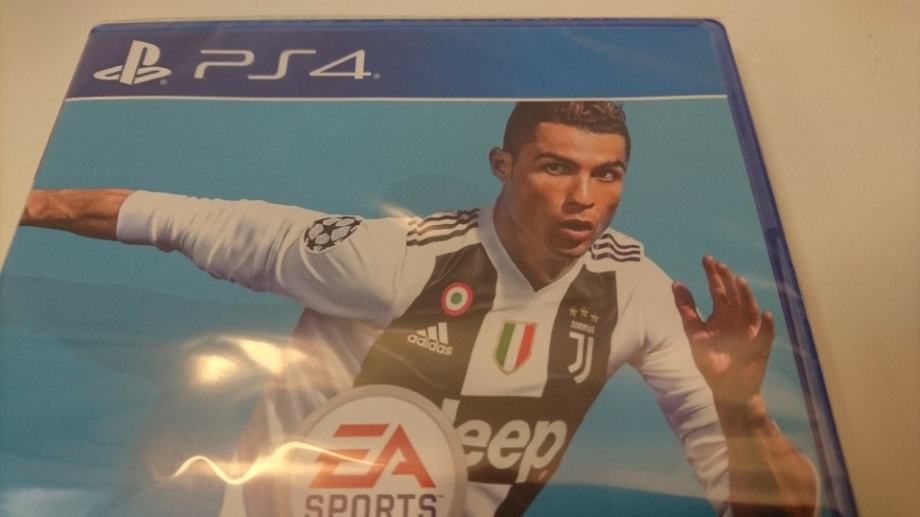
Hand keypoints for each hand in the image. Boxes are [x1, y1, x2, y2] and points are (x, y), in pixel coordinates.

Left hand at [671, 256, 774, 405]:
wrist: (726, 387)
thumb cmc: (711, 360)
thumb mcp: (694, 334)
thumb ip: (687, 310)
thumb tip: (676, 284)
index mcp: (722, 314)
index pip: (718, 290)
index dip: (713, 275)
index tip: (707, 259)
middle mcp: (737, 318)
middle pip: (734, 294)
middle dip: (728, 280)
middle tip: (721, 265)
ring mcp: (750, 330)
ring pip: (750, 308)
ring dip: (746, 295)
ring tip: (740, 281)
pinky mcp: (761, 345)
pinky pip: (766, 333)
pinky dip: (766, 325)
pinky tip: (764, 315)